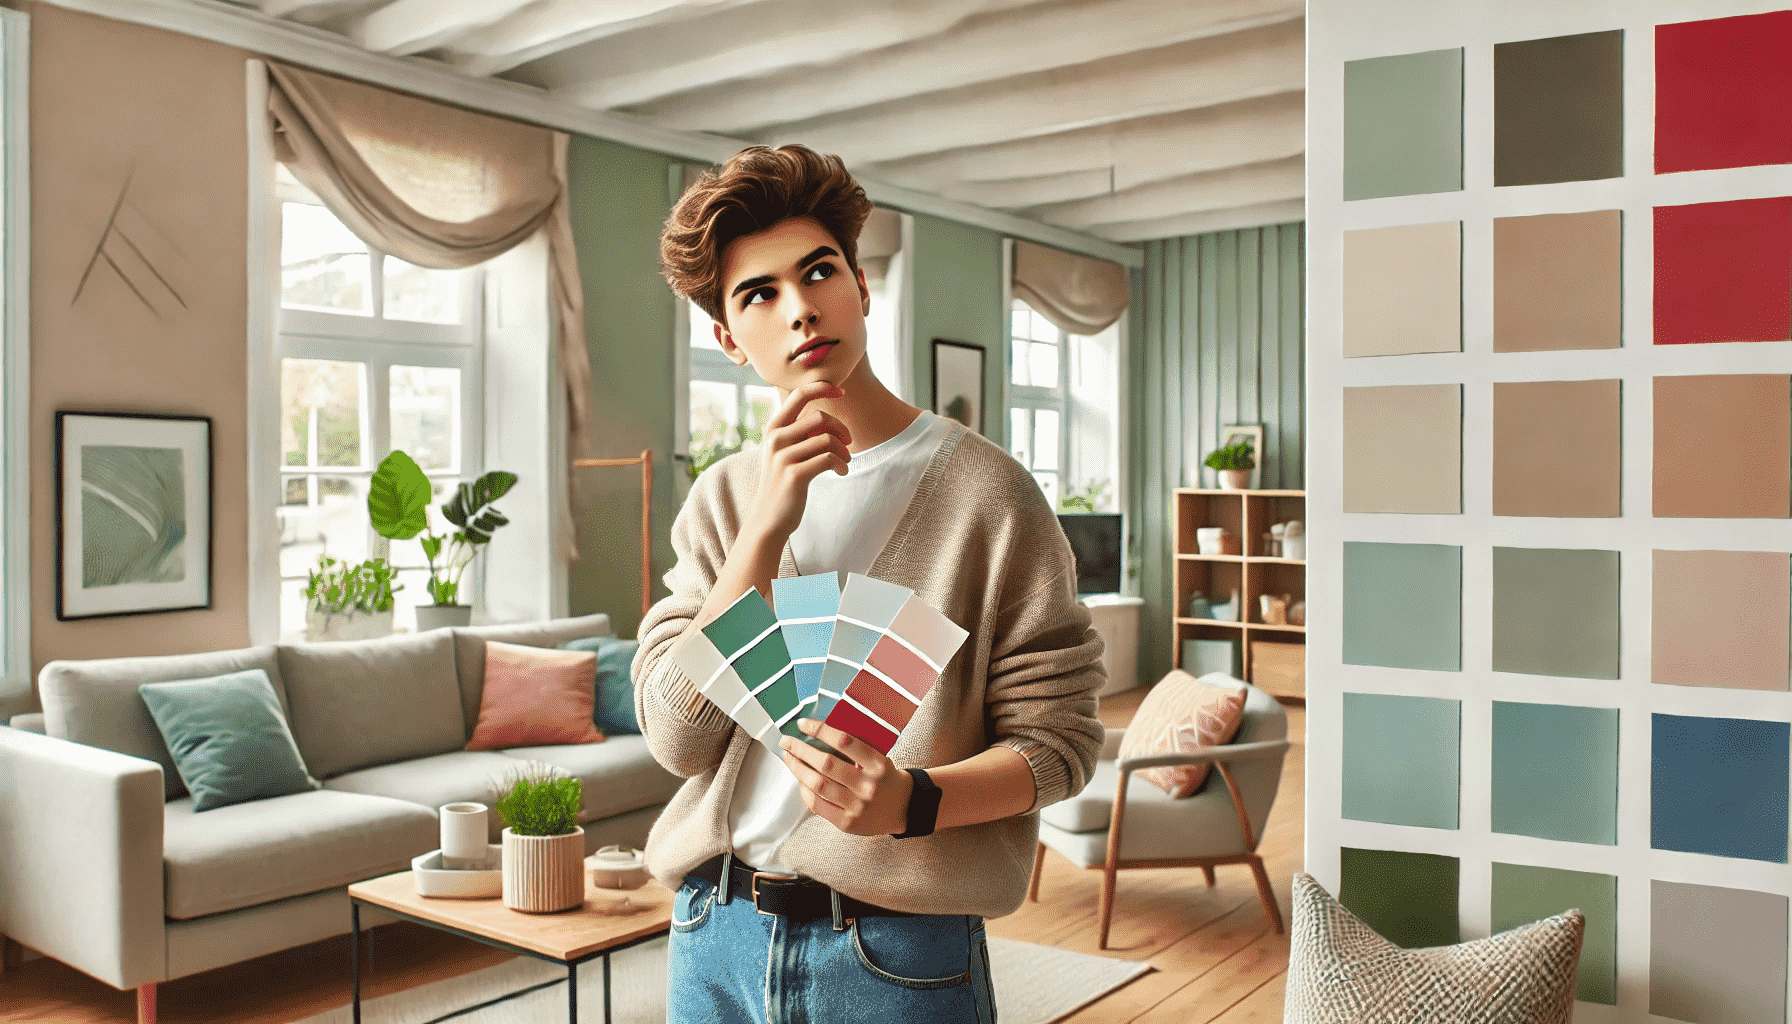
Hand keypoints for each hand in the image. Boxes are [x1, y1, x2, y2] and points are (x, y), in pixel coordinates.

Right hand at [748, 380, 851, 543]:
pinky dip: (842, 465)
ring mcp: (783, 457)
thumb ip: (800, 432)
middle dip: (841, 429)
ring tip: (845, 462)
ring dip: (844, 450)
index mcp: (773, 428)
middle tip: (848, 443)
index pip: (799, 394)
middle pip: (820, 417)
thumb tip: (828, 418)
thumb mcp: (786, 451)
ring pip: (827, 439)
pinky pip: (828, 459)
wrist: (769, 519)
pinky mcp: (794, 475)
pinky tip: (841, 472)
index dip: (823, 387)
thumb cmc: (783, 482)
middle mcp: (775, 439)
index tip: (842, 391)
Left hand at [779, 718, 913, 836]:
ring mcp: (857, 806)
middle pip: (826, 764)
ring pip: (818, 785)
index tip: (803, 724)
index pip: (845, 741)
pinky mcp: (847, 822)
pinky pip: (817, 805)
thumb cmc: (885, 777)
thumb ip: (855, 748)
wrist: (903, 808)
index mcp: (877, 764)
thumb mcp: (879, 757)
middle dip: (801, 750)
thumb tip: (818, 733)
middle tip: (787, 741)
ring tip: (789, 758)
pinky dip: (804, 791)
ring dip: (798, 769)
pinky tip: (800, 781)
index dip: (820, 730)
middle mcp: (868, 785)